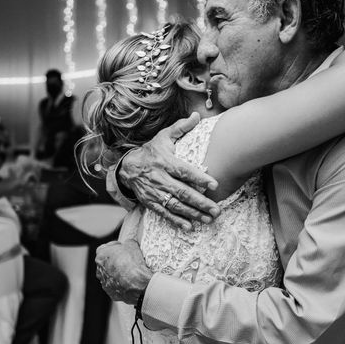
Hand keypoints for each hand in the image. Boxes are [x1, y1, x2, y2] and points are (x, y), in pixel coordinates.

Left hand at [95, 239, 152, 304]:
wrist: (137, 283)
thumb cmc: (133, 262)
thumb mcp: (131, 244)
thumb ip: (126, 243)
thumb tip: (128, 244)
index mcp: (101, 255)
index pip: (105, 248)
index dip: (114, 247)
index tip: (122, 248)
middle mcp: (99, 270)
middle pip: (106, 262)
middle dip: (114, 260)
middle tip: (126, 259)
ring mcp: (104, 283)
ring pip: (110, 276)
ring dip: (117, 273)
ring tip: (129, 272)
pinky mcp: (111, 293)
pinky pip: (116, 286)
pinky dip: (121, 284)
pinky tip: (130, 281)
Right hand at [119, 112, 220, 230]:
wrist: (128, 167)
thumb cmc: (152, 151)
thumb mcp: (163, 137)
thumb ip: (181, 128)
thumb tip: (196, 116)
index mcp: (164, 161)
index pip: (184, 170)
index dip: (199, 177)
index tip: (215, 184)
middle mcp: (159, 178)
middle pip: (182, 192)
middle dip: (200, 202)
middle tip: (217, 210)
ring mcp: (154, 192)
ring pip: (175, 205)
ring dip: (192, 214)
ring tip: (208, 219)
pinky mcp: (151, 203)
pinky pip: (164, 213)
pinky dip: (176, 221)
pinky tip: (190, 227)